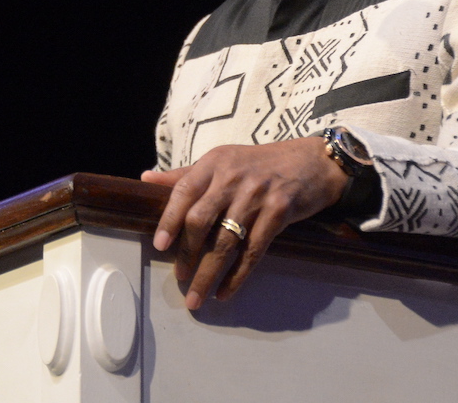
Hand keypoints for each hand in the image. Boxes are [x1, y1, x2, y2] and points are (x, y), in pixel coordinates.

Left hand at [140, 137, 348, 309]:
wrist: (312, 163)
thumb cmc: (261, 164)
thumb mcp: (224, 160)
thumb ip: (186, 174)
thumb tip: (145, 179)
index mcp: (215, 162)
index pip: (184, 190)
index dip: (169, 219)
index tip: (159, 245)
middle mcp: (233, 177)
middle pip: (201, 220)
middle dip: (187, 254)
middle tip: (179, 278)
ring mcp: (257, 195)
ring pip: (225, 242)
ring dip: (208, 274)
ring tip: (197, 297)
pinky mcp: (279, 212)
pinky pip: (253, 251)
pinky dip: (237, 276)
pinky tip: (226, 292)